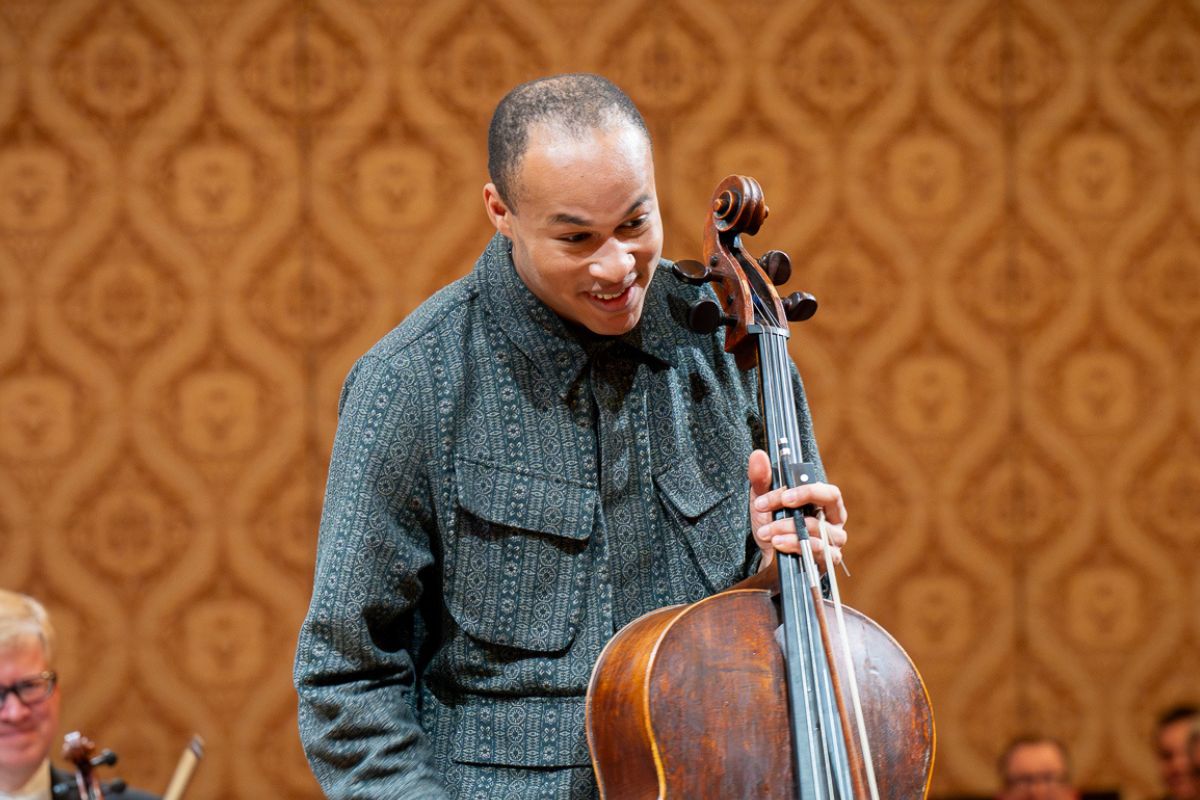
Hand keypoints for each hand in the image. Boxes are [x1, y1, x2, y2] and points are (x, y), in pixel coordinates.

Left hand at [747, 449, 846, 571]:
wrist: (766, 559)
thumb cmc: (771, 525)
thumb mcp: (762, 501)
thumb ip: (761, 479)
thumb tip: (758, 455)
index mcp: (824, 501)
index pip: (822, 488)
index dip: (801, 490)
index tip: (773, 497)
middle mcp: (834, 519)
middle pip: (830, 500)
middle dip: (800, 503)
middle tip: (770, 512)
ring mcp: (833, 541)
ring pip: (819, 529)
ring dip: (789, 529)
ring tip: (766, 533)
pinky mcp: (826, 561)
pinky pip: (820, 551)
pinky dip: (796, 546)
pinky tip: (778, 545)